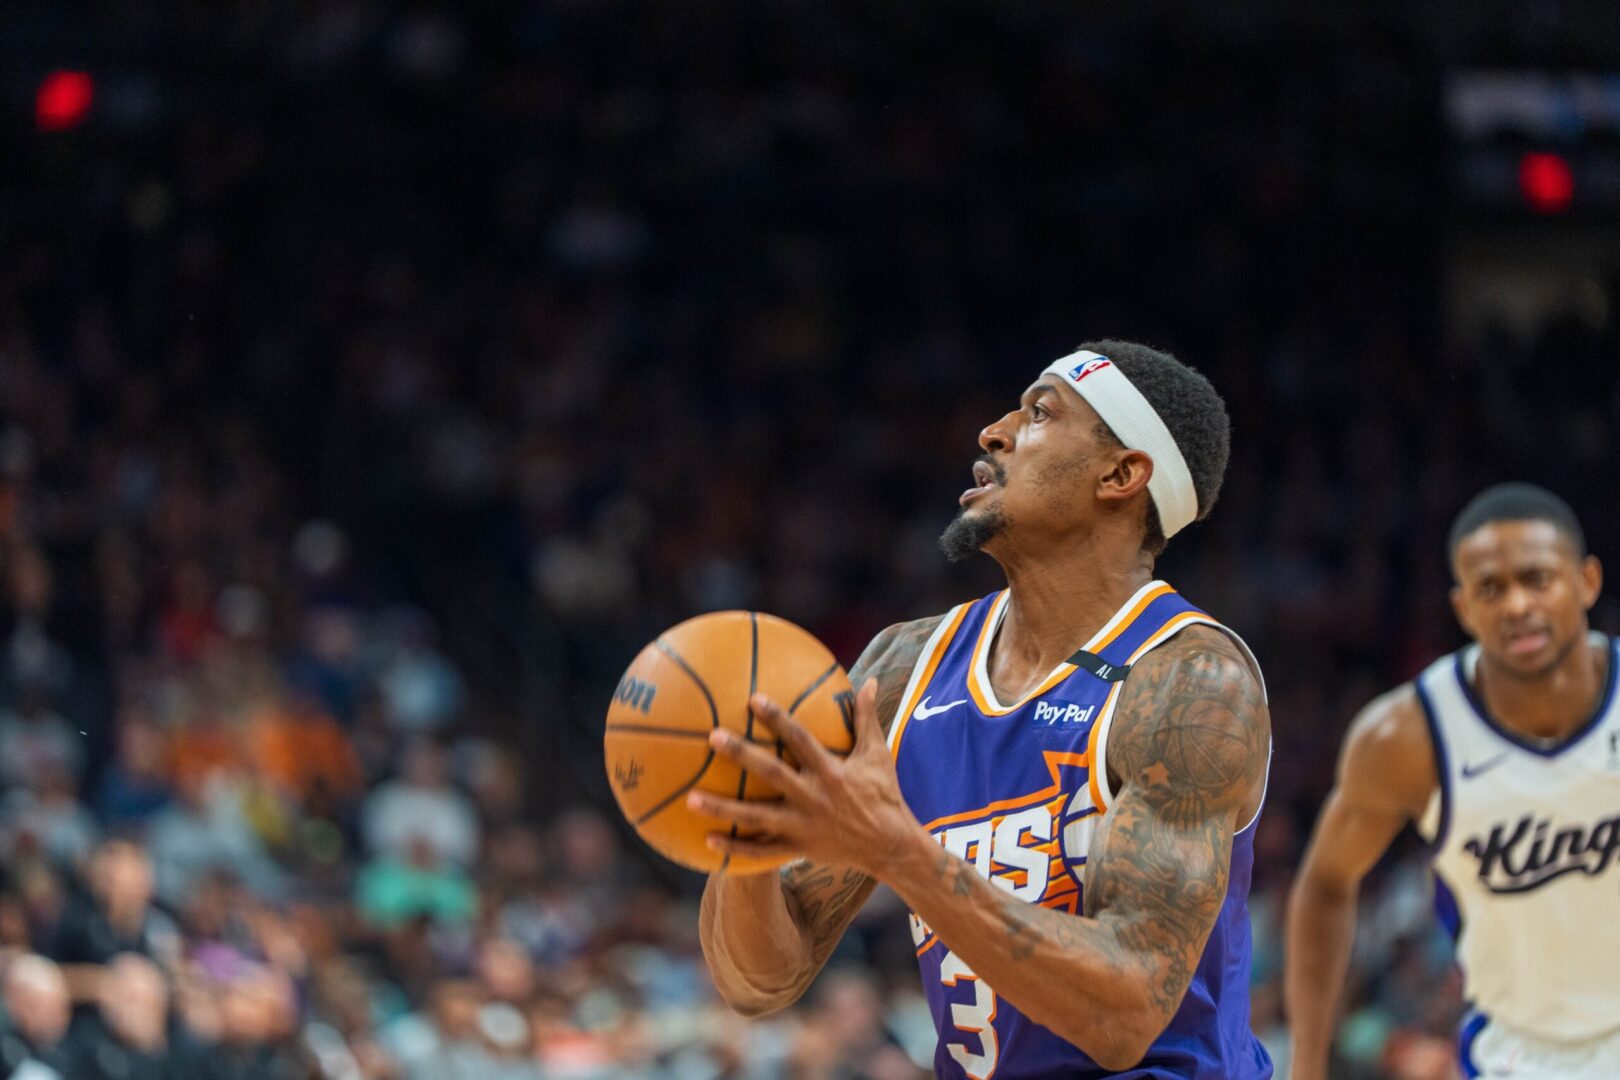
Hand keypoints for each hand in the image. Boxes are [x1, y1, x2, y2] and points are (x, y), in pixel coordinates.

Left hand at [689, 679, 924, 876]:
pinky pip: (761, 851)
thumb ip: (867, 717)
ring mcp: (802, 826)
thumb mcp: (878, 754)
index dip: (777, 719)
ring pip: (757, 817)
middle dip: (741, 755)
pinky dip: (735, 847)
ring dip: (723, 809)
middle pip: (771, 773)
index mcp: (831, 771)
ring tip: (691, 799)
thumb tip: (870, 680)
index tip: (752, 699)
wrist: (889, 846)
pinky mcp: (797, 848)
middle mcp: (813, 797)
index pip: (800, 739)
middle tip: (712, 737)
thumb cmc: (883, 794)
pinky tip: (706, 841)